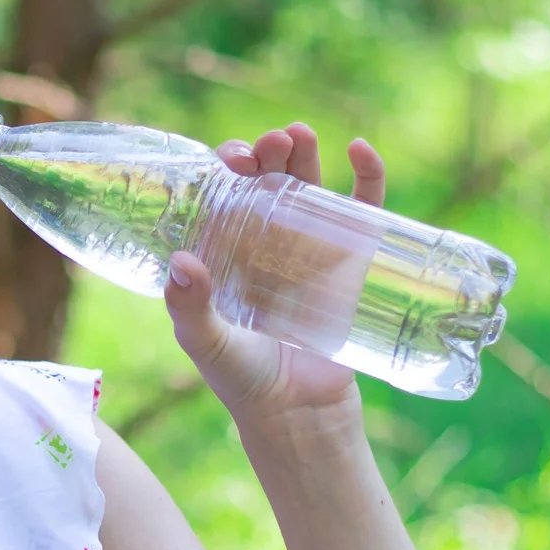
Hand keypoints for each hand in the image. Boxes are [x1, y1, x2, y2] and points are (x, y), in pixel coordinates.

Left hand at [162, 121, 385, 429]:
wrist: (299, 414)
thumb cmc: (244, 380)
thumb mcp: (207, 344)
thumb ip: (190, 308)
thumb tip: (182, 262)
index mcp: (224, 251)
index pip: (222, 194)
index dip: (224, 169)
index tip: (230, 160)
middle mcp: (265, 242)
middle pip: (265, 180)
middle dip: (265, 154)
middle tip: (268, 144)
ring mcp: (310, 247)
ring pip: (308, 185)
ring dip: (304, 154)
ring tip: (298, 135)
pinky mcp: (352, 260)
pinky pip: (363, 208)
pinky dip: (367, 175)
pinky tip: (361, 150)